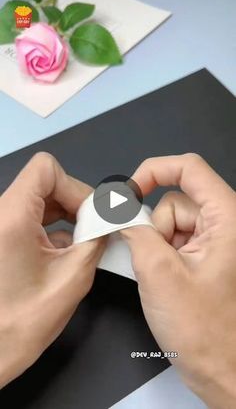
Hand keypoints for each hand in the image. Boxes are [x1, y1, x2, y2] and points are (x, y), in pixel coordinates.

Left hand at [0, 153, 104, 387]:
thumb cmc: (23, 321)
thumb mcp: (73, 276)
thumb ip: (96, 240)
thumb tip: (109, 220)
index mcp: (11, 217)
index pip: (46, 169)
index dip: (74, 187)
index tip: (89, 214)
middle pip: (44, 184)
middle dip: (74, 203)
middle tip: (93, 229)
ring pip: (39, 201)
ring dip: (65, 217)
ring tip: (81, 243)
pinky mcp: (1, 239)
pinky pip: (31, 219)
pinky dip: (52, 229)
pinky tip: (65, 253)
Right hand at [122, 154, 235, 407]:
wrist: (221, 369)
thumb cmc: (207, 333)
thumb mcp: (159, 275)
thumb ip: (135, 233)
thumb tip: (118, 210)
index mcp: (227, 219)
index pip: (189, 168)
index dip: (155, 171)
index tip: (130, 192)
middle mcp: (224, 225)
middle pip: (173, 202)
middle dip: (153, 229)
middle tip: (151, 262)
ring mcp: (214, 241)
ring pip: (168, 223)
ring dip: (156, 247)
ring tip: (163, 278)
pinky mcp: (204, 255)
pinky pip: (171, 240)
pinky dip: (159, 255)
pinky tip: (164, 280)